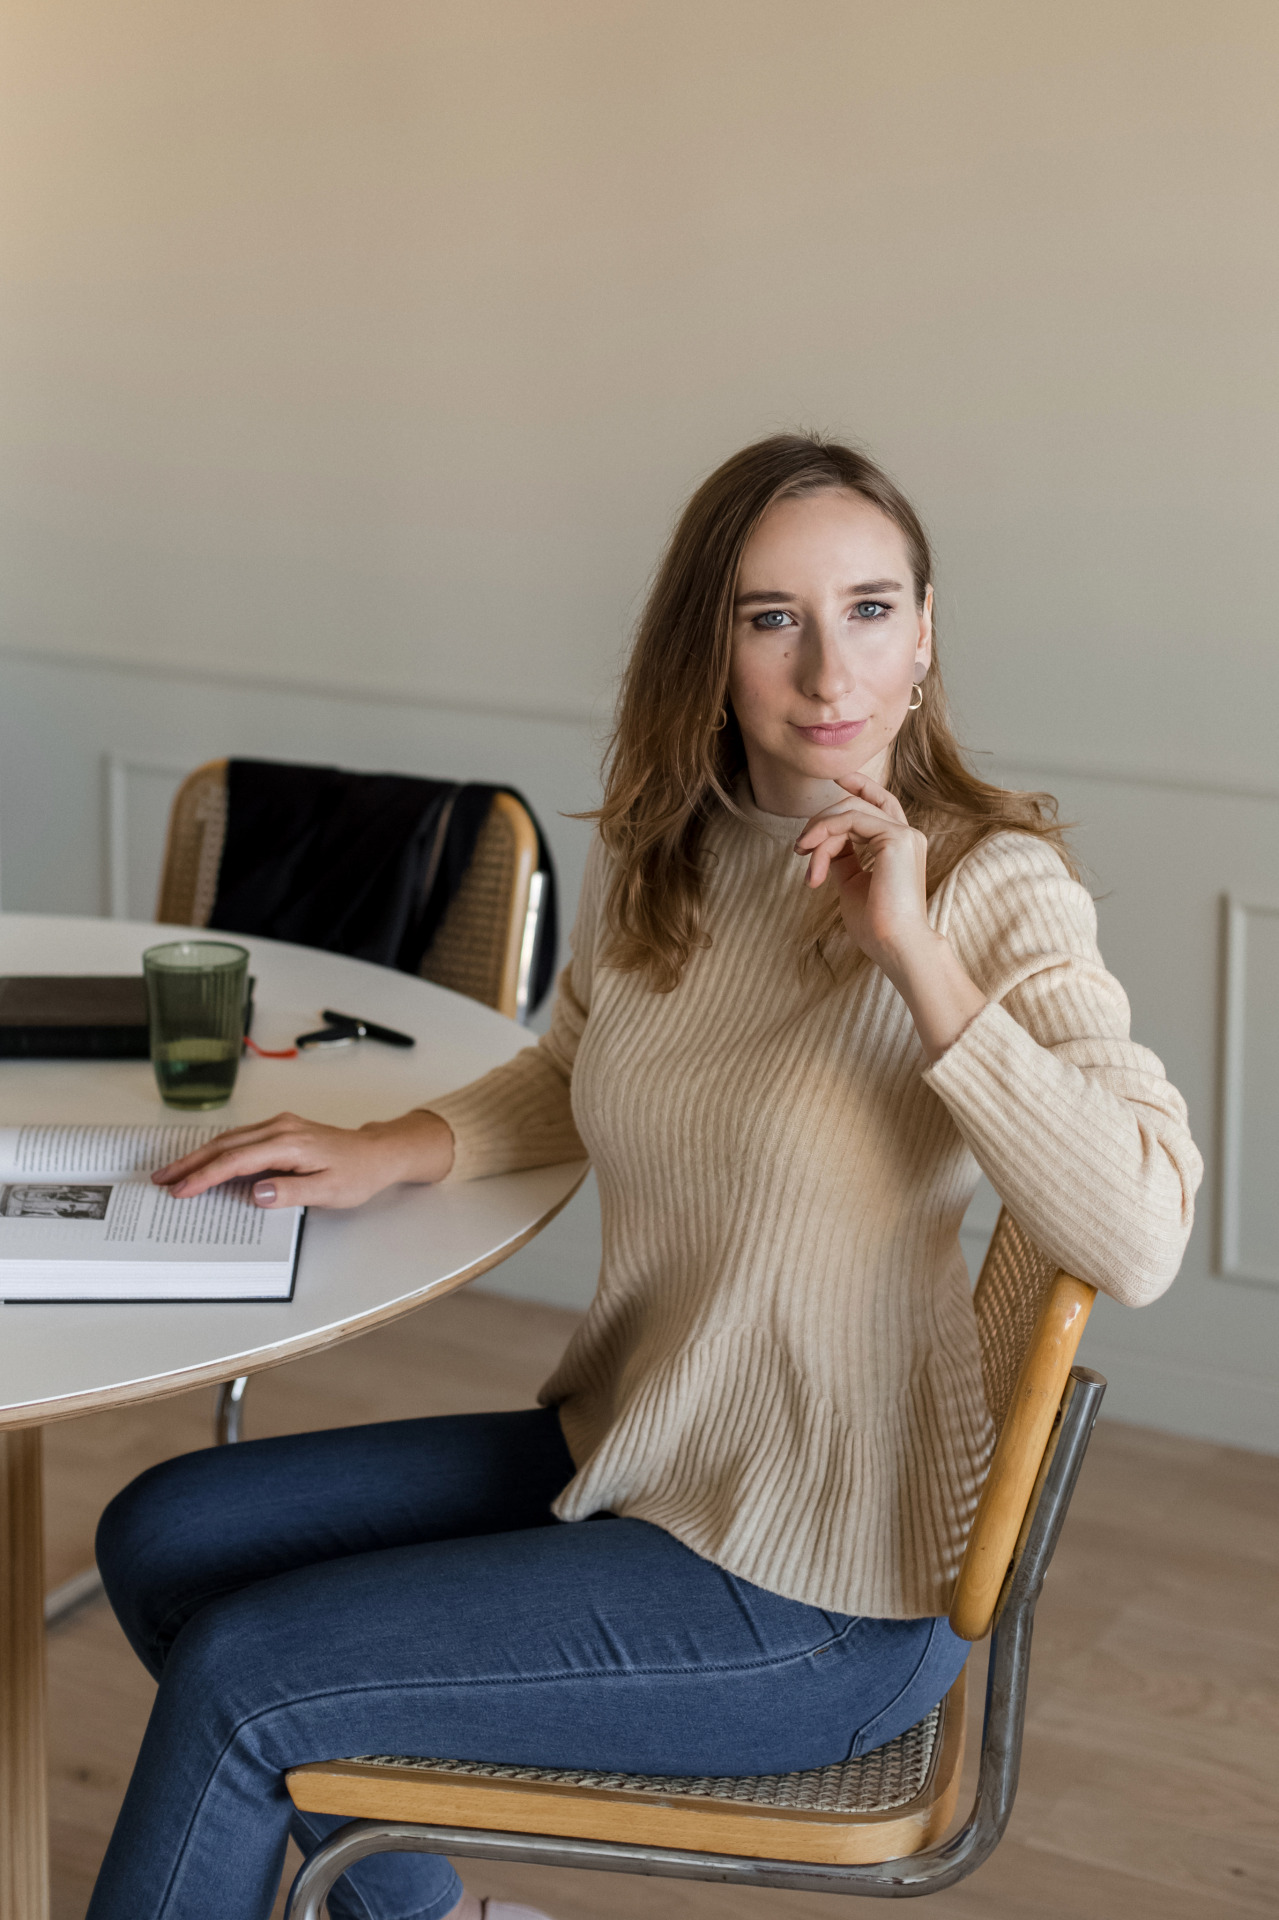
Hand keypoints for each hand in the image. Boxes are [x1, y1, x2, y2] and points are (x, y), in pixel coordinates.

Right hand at [151, 1109, 454, 1208]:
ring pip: (230, 1138)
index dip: (205, 1176)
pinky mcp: (281, 1129)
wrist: (376, 1153)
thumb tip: (256, 1192)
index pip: (236, 1160)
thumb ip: (292, 1192)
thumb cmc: (357, 1173)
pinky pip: (241, 1138)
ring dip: (200, 1155)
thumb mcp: (329, 1192)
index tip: (181, 1190)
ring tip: (173, 1172)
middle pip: (225, 1144)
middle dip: (190, 1162)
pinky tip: (203, 1161)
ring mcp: (280, 1125)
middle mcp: (281, 1128)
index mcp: (290, 1143)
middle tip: (161, 1179)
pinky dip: (218, 1150)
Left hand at [793, 771, 932, 975]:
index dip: (860, 786)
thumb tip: (822, 844)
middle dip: (822, 819)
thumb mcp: (851, 885)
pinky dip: (825, 834)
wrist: (895, 945)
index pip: (880, 804)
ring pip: (850, 811)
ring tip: (803, 857)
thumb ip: (841, 859)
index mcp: (899, 846)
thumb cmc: (876, 926)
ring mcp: (904, 834)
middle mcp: (906, 835)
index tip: (837, 778)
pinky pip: (850, 821)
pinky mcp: (896, 838)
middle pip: (856, 805)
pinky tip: (812, 854)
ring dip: (819, 831)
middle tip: (800, 848)